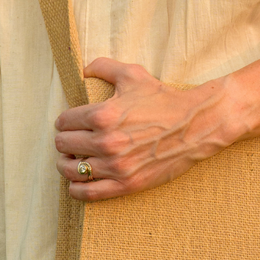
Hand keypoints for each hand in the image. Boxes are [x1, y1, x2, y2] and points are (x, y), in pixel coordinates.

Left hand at [54, 57, 238, 200]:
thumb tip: (83, 69)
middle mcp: (106, 142)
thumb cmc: (164, 99)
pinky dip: (76, 189)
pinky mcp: (127, 184)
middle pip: (63, 146)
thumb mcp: (133, 75)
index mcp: (102, 115)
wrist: (196, 126)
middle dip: (64, 142)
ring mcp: (117, 166)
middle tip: (72, 141)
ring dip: (67, 165)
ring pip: (72, 170)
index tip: (70, 124)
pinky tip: (77, 183)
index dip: (64, 122)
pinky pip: (88, 193)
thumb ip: (103, 67)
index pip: (63, 122)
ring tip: (72, 161)